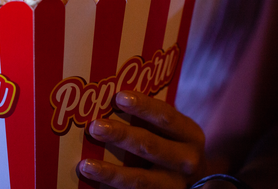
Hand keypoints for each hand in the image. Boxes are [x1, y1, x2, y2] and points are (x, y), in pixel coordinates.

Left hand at [78, 91, 206, 188]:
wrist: (190, 181)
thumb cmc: (172, 145)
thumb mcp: (171, 130)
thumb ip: (150, 118)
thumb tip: (109, 99)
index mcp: (190, 134)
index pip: (166, 116)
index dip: (143, 106)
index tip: (119, 97)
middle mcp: (187, 161)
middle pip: (150, 146)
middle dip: (121, 136)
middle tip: (95, 127)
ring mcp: (174, 184)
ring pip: (140, 179)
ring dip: (111, 172)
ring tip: (86, 165)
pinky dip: (111, 186)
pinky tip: (94, 180)